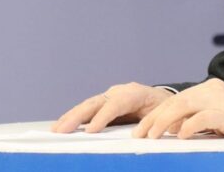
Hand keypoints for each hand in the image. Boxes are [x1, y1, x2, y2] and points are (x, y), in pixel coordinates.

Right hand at [51, 82, 172, 132]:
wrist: (167, 100)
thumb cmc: (168, 109)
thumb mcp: (167, 115)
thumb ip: (160, 122)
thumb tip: (156, 132)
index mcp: (137, 93)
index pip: (117, 104)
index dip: (103, 117)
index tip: (90, 130)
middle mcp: (120, 92)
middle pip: (96, 102)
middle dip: (78, 116)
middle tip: (62, 129)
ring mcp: (111, 95)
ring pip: (89, 105)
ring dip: (71, 117)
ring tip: (56, 128)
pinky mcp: (106, 102)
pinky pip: (89, 109)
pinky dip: (75, 116)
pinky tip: (62, 125)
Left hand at [132, 78, 223, 139]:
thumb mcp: (214, 117)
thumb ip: (194, 118)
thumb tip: (171, 128)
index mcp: (207, 88)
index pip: (175, 100)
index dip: (156, 114)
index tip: (141, 129)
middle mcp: (211, 89)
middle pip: (176, 102)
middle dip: (154, 118)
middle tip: (140, 134)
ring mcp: (220, 99)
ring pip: (185, 106)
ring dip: (165, 122)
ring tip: (153, 136)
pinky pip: (204, 117)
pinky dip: (190, 126)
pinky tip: (180, 136)